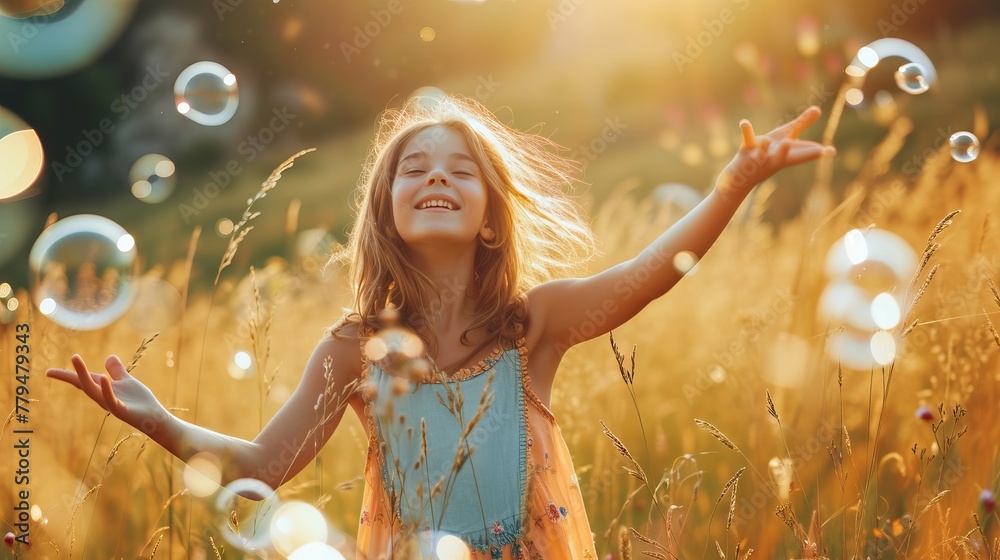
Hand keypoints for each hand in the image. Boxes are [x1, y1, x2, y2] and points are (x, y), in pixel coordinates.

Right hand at [46, 354, 169, 433]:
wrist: (154, 416)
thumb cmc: (140, 401)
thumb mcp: (127, 381)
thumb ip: (117, 370)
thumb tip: (109, 356)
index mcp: (103, 388)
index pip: (83, 380)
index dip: (67, 375)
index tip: (48, 372)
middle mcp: (103, 397)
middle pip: (83, 384)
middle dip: (70, 374)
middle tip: (54, 368)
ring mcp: (111, 404)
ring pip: (92, 390)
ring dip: (83, 375)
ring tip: (75, 359)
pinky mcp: (122, 410)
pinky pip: (111, 400)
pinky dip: (106, 390)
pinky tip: (104, 378)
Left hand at [715, 106, 835, 199]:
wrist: (744, 174)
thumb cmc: (770, 153)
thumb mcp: (787, 136)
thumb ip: (802, 123)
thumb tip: (818, 108)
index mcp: (788, 156)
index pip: (805, 155)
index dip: (818, 153)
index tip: (831, 151)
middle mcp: (775, 158)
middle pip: (782, 157)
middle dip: (787, 152)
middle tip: (789, 145)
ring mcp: (759, 156)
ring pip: (762, 151)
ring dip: (764, 146)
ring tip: (766, 140)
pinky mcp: (746, 149)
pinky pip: (747, 139)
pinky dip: (746, 131)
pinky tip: (744, 123)